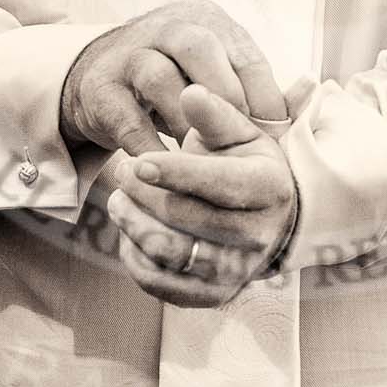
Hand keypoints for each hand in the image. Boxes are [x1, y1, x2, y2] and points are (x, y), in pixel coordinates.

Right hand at [59, 1, 287, 156]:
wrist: (100, 82)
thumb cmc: (177, 85)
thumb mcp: (216, 76)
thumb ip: (258, 88)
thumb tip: (312, 92)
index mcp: (206, 22)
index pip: (245, 53)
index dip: (265, 97)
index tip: (278, 138)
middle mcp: (166, 27)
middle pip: (200, 48)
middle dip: (226, 95)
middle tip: (241, 141)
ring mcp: (128, 54)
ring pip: (159, 76)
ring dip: (186, 122)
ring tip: (202, 158)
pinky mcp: (99, 88)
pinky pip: (126, 117)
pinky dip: (148, 146)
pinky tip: (166, 169)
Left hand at [107, 86, 298, 307]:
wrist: (268, 219)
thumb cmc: (245, 166)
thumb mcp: (238, 134)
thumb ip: (213, 114)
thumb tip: (190, 92)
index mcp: (268, 188)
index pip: (217, 184)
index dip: (175, 174)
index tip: (138, 161)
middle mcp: (258, 235)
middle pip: (185, 218)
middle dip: (142, 195)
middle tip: (120, 171)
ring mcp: (236, 270)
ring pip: (169, 253)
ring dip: (132, 224)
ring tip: (117, 199)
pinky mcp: (212, 295)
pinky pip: (160, 283)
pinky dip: (134, 257)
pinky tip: (129, 231)